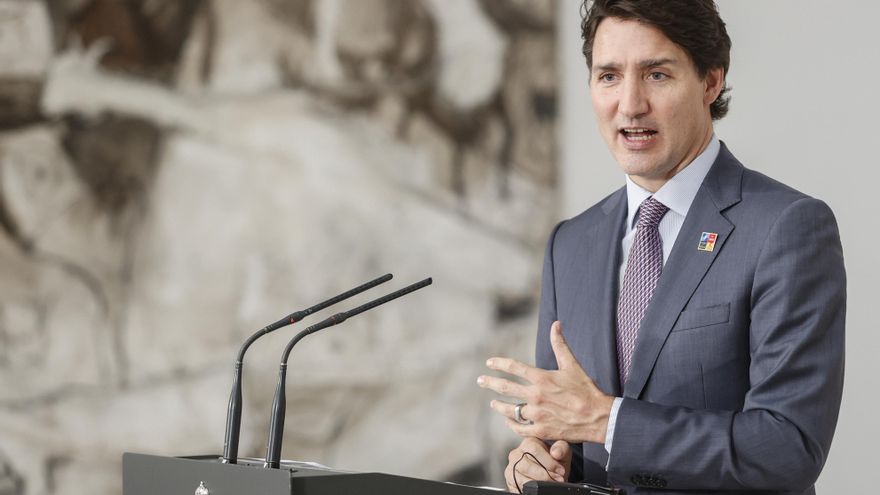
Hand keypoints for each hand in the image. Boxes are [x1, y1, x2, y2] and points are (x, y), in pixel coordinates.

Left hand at [477, 321, 613, 443]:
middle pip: (505, 387)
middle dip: (489, 383)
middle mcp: (536, 396)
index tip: (489, 362)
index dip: (499, 363)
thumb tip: (555, 324)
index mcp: (542, 378)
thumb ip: (560, 345)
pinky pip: (520, 428)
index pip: (513, 367)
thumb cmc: (586, 389)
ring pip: (510, 410)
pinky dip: (512, 423)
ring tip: (493, 403)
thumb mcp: (572, 365)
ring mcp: (537, 415)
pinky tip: (509, 420)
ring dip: (499, 406)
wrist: (598, 417)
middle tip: (480, 380)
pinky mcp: (541, 430)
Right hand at [504, 437, 570, 492]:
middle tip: (557, 479)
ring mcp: (511, 467)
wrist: (551, 473)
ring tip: (550, 484)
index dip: (549, 462)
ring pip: (520, 477)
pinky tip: (539, 488)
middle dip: (544, 475)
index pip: (534, 450)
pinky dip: (528, 489)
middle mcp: (516, 454)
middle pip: (526, 465)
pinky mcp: (510, 480)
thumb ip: (561, 448)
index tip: (560, 470)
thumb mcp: (562, 452)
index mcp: (528, 442)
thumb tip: (556, 452)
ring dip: (538, 483)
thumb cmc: (555, 461)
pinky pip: (516, 487)